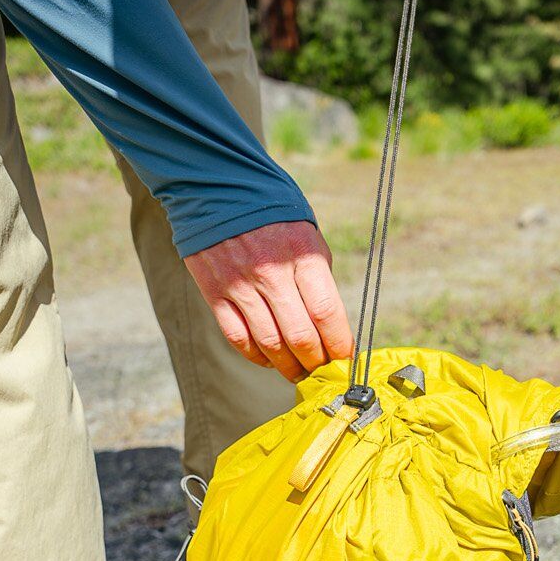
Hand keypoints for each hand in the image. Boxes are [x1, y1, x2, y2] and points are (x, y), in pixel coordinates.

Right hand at [183, 220, 351, 381]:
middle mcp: (271, 272)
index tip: (344, 357)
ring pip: (269, 343)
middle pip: (300, 336)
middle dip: (315, 362)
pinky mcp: (215, 292)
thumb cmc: (273, 215)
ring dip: (287, 366)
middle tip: (322, 371)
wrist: (219, 189)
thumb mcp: (307, 237)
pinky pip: (238, 337)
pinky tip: (268, 359)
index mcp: (302, 255)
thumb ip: (317, 278)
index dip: (339, 344)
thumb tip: (328, 326)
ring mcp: (240, 284)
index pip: (326, 313)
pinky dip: (256, 355)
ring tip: (298, 372)